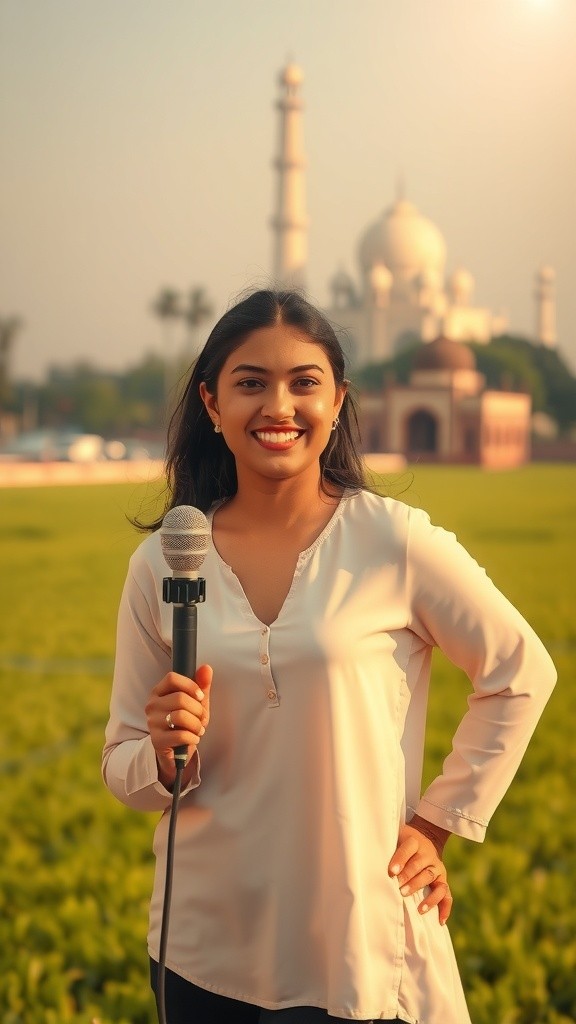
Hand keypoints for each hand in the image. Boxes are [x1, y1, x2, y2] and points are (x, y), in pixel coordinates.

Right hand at [145, 664, 212, 787]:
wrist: (177, 750)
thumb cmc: (186, 722)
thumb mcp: (196, 703)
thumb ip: (201, 685)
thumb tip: (206, 668)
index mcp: (159, 692)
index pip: (172, 678)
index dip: (190, 685)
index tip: (200, 697)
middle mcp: (152, 705)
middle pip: (180, 698)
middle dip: (198, 710)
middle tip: (202, 718)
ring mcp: (152, 723)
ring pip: (181, 716)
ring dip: (196, 724)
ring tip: (198, 729)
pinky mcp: (157, 740)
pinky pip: (180, 735)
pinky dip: (193, 737)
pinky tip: (193, 739)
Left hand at [388, 814, 452, 924]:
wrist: (425, 839)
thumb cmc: (401, 843)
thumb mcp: (395, 838)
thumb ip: (386, 848)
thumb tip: (368, 861)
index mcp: (414, 842)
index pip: (407, 849)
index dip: (400, 860)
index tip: (391, 872)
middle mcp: (428, 854)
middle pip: (420, 866)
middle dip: (410, 878)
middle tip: (400, 890)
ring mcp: (437, 867)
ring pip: (432, 879)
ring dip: (425, 894)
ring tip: (418, 908)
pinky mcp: (442, 880)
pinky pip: (446, 894)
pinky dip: (445, 907)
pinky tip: (440, 920)